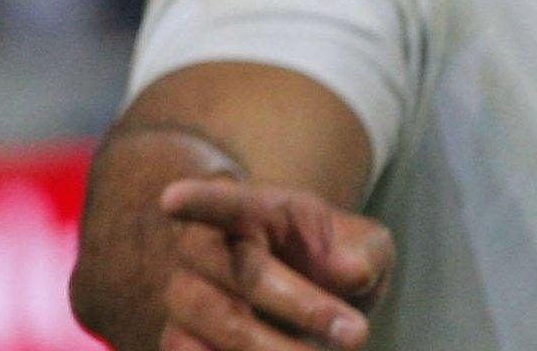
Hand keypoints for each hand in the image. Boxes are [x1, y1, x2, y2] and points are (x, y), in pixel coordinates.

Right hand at [154, 177, 393, 350]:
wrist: (304, 290)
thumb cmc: (327, 258)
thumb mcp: (361, 243)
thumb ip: (365, 252)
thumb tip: (347, 271)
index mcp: (248, 211)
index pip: (220, 201)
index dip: (196, 201)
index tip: (171, 200)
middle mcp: (204, 249)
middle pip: (233, 271)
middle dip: (296, 305)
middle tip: (357, 334)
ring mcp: (187, 296)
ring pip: (212, 323)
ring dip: (270, 349)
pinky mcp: (181, 339)